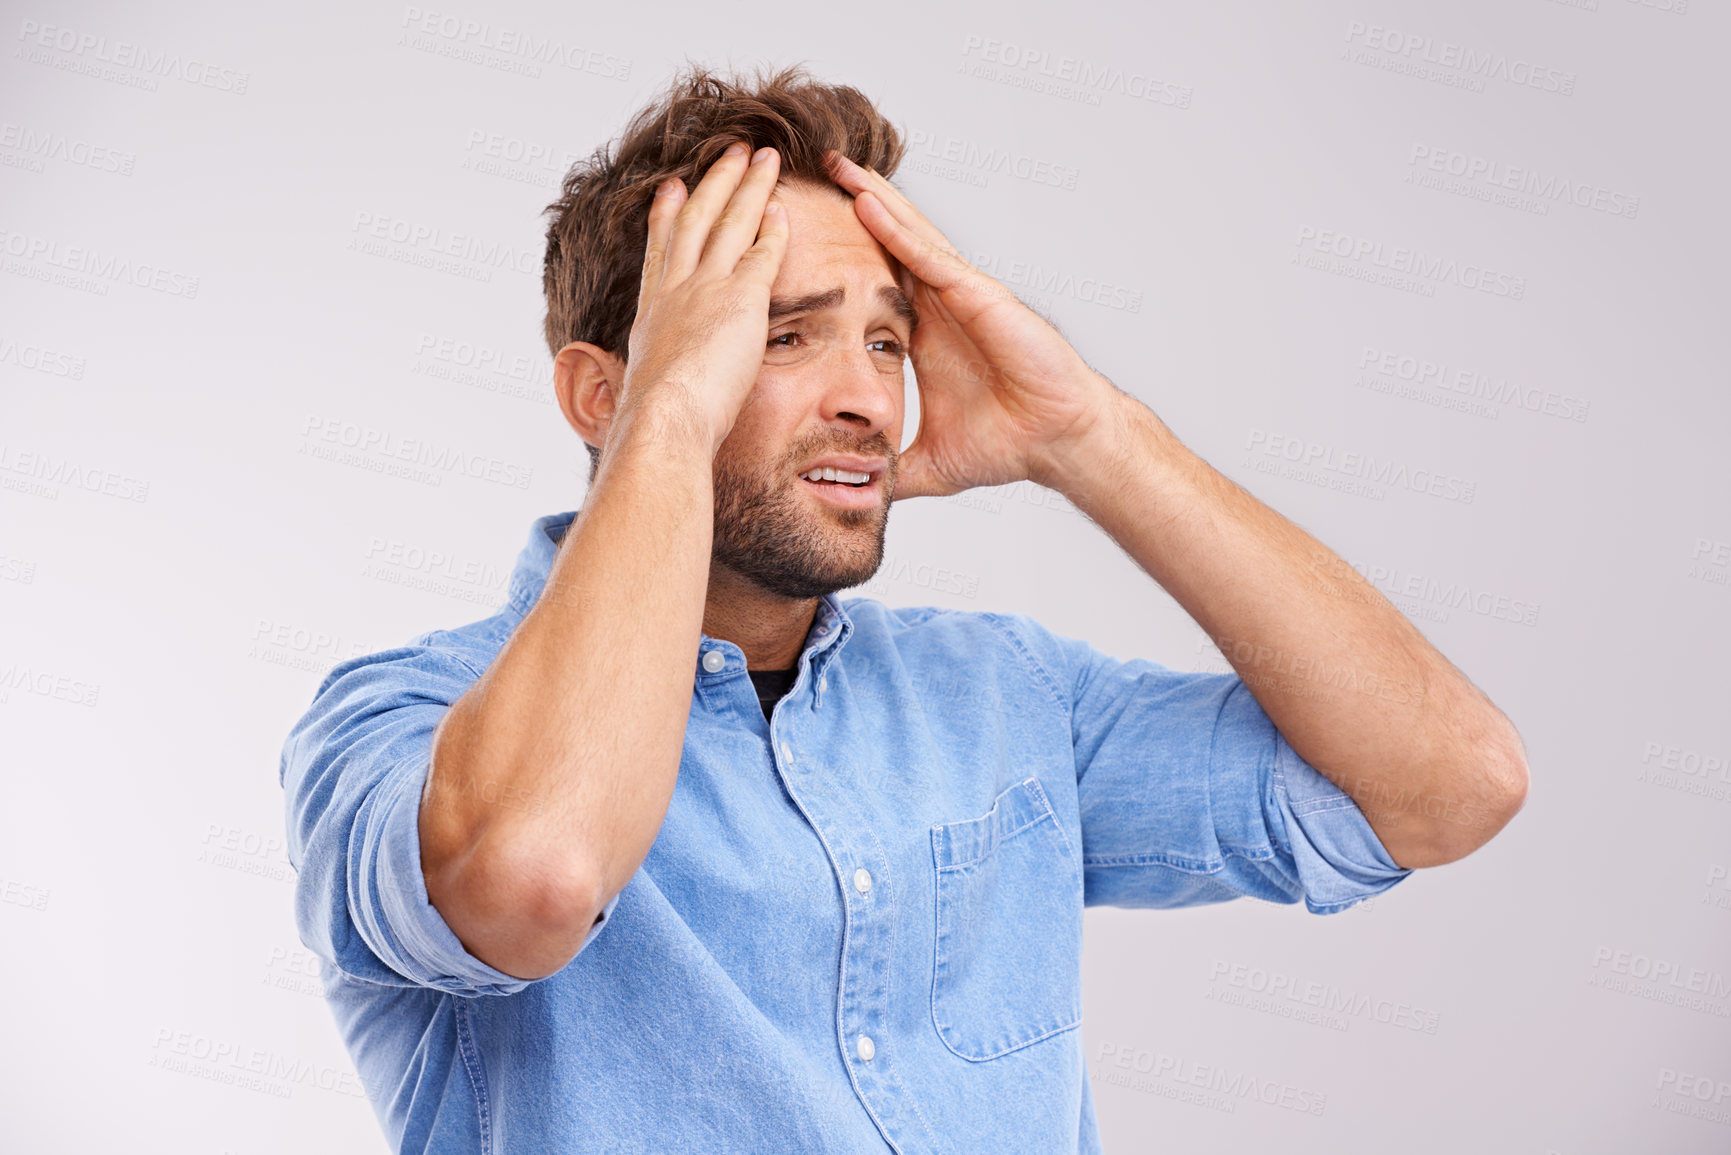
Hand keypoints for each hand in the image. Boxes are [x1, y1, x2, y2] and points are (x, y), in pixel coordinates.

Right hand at [616, 142, 787, 455]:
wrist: (663, 420)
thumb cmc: (656, 424)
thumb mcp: (646, 394)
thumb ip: (655, 382)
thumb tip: (648, 400)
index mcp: (653, 313)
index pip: (661, 253)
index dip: (668, 216)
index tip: (672, 188)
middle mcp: (674, 290)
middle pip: (696, 221)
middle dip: (714, 182)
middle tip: (729, 151)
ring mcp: (706, 289)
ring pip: (729, 222)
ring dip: (748, 185)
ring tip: (763, 157)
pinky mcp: (740, 298)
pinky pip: (762, 252)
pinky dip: (772, 227)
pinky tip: (784, 206)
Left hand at [823, 151, 1118, 499]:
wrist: (1056, 444)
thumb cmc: (1011, 445)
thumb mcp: (930, 465)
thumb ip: (893, 473)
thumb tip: (859, 495)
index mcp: (927, 333)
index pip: (876, 284)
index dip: (844, 258)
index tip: (804, 236)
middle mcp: (942, 304)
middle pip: (889, 244)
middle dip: (854, 208)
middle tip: (813, 174)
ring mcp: (961, 295)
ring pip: (907, 235)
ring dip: (872, 199)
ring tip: (836, 166)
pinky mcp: (979, 296)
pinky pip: (930, 257)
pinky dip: (898, 230)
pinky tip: (868, 203)